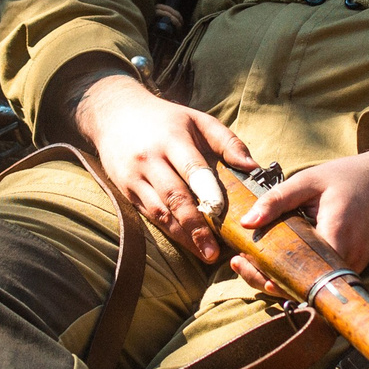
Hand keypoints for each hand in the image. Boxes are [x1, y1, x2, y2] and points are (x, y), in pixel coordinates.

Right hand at [72, 73, 255, 262]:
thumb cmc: (165, 119)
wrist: (114, 114)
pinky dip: (169, 230)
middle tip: (214, 252)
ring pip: (160, 212)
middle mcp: (150, 160)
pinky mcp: (126, 191)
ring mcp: (135, 178)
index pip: (192, 170)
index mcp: (172, 140)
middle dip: (195, 227)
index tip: (224, 217)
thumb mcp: (197, 120)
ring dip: (182, 236)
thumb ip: (227, 141)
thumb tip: (253, 167)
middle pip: (174, 197)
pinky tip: (186, 243)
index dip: (208, 194)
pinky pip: (149, 215)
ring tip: (204, 254)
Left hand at [228, 144, 368, 294]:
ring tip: (251, 263)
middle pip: (299, 285)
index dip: (265, 271)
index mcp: (335, 235)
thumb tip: (246, 222)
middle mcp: (347, 258)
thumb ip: (277, 200)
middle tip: (239, 263)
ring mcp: (354, 266)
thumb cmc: (352, 176)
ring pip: (310, 287)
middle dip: (266, 280)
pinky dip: (300, 275)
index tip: (241, 260)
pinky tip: (278, 263)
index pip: (294, 269)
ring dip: (281, 279)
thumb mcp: (310, 180)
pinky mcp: (356, 267)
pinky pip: (322, 280)